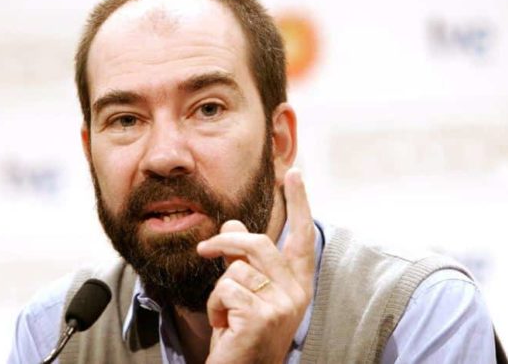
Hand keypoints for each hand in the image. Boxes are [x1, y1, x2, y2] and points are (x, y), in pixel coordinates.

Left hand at [196, 168, 315, 363]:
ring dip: (219, 292)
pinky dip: (214, 307)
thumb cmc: (243, 334)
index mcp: (297, 284)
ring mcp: (282, 306)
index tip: (295, 173)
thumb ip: (241, 259)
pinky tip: (225, 326)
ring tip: (226, 315)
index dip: (300, 203)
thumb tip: (232, 225)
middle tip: (204, 248)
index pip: (302, 236)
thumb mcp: (245, 292)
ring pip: (235, 270)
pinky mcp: (262, 317)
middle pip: (259, 244)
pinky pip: (225, 290)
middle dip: (226, 244)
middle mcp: (297, 293)